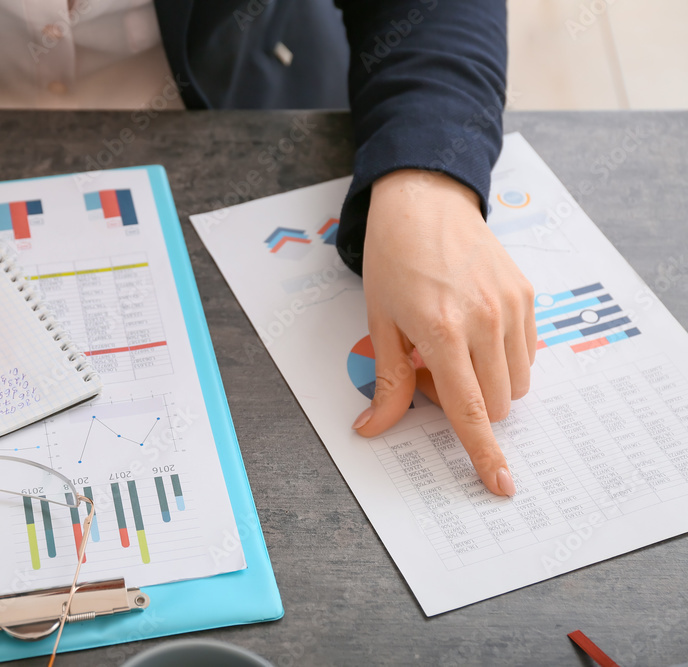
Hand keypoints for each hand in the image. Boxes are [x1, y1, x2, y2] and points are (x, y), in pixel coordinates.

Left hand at [352, 170, 535, 495]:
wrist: (425, 203)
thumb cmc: (393, 260)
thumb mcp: (380, 321)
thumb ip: (387, 380)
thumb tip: (373, 427)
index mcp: (442, 331)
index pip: (469, 410)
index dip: (484, 453)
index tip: (500, 484)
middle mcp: (485, 321)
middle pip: (495, 404)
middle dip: (466, 405)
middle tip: (429, 369)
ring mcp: (512, 307)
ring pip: (515, 383)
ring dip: (485, 383)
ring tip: (450, 346)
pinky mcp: (527, 296)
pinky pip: (526, 353)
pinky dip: (501, 358)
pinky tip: (472, 330)